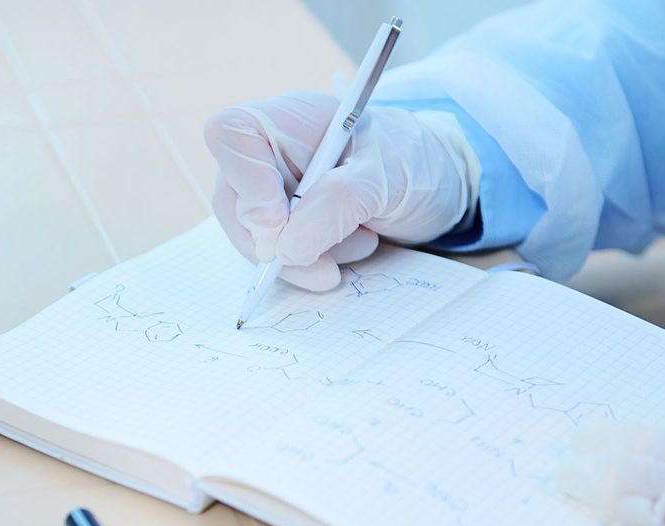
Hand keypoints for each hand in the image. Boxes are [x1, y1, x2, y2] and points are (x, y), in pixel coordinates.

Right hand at [203, 91, 478, 291]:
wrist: (434, 188)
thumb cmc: (411, 161)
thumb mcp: (385, 174)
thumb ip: (336, 203)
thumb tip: (285, 248)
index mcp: (286, 119)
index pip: (230, 135)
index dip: (246, 182)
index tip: (279, 221)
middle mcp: (267, 155)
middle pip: (234, 204)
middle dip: (280, 243)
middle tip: (328, 262)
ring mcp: (269, 195)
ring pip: (253, 242)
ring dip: (303, 260)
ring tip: (359, 241)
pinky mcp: (281, 231)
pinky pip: (274, 262)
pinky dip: (310, 268)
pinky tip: (347, 250)